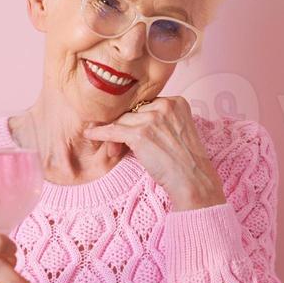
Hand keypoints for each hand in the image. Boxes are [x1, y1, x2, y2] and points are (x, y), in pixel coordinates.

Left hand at [83, 96, 225, 210]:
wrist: (193, 180)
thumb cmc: (186, 161)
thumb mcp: (179, 130)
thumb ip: (161, 120)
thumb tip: (131, 119)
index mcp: (177, 101)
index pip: (147, 105)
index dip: (137, 120)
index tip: (133, 133)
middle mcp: (165, 105)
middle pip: (133, 111)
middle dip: (125, 127)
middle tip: (120, 145)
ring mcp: (152, 118)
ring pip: (122, 121)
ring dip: (115, 136)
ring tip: (112, 151)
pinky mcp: (140, 134)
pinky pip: (113, 131)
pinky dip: (100, 133)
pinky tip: (90, 134)